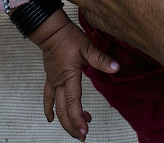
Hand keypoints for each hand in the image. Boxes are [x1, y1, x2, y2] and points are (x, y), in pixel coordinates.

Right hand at [29, 10, 119, 140]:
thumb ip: (101, 59)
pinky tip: (51, 118)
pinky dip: (49, 109)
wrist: (50, 30)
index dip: (78, 118)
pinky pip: (47, 97)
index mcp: (69, 76)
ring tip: (75, 130)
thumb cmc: (68, 37)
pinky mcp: (50, 78)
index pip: (73, 103)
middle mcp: (59, 82)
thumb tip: (115, 68)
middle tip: (82, 137)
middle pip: (63, 110)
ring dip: (64, 120)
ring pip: (55, 107)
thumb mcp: (87, 46)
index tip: (85, 130)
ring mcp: (53, 81)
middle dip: (72, 125)